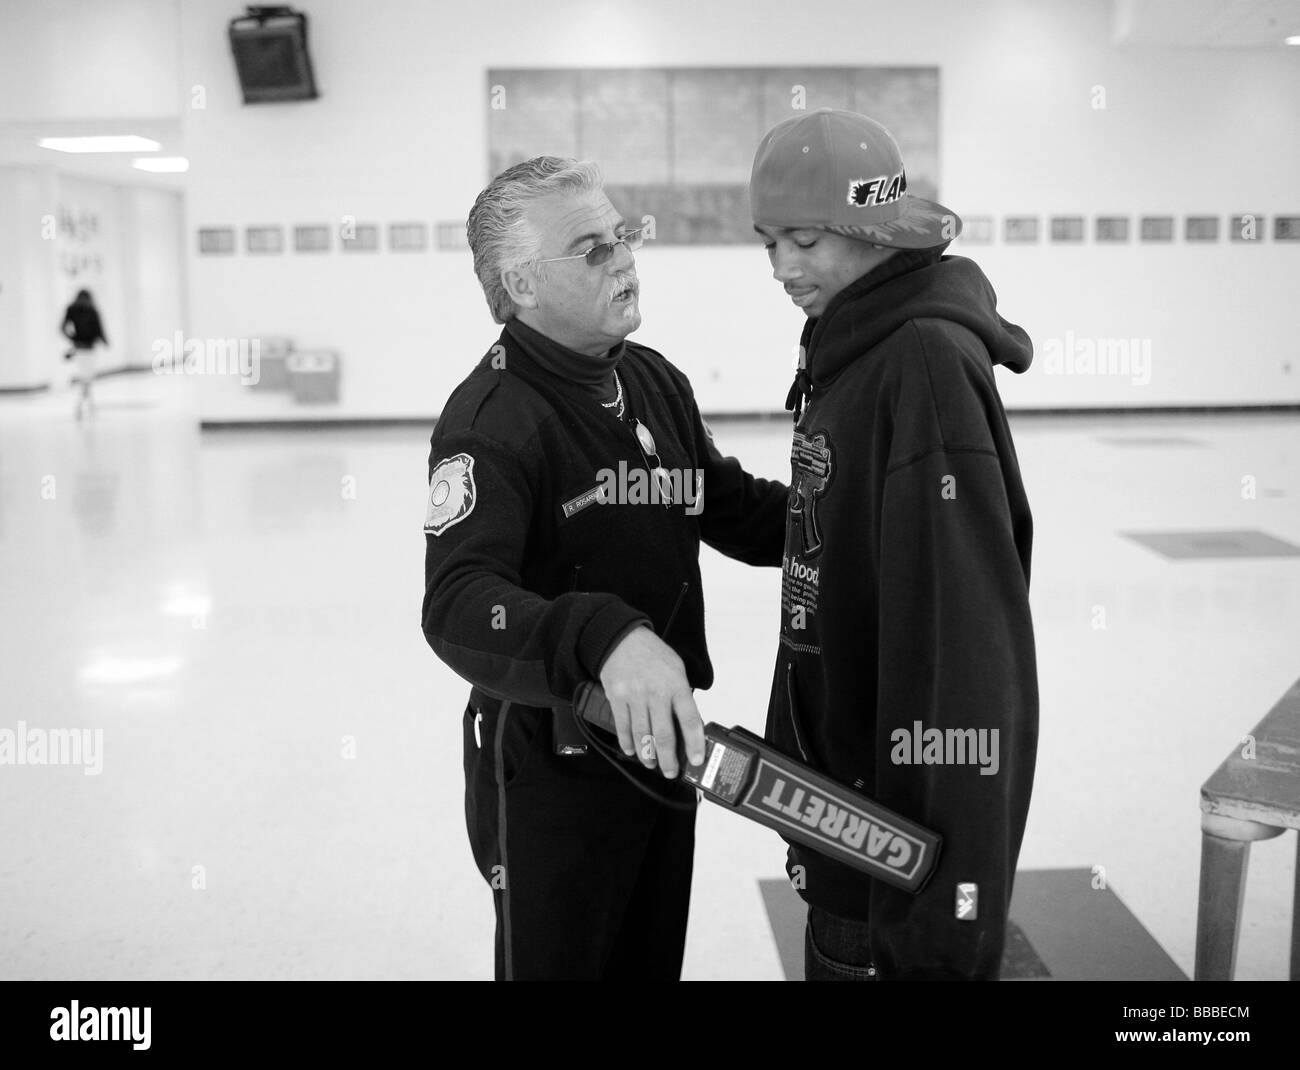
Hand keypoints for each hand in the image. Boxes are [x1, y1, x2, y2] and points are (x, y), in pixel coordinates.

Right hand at [598, 626, 704, 778]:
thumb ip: (682, 697)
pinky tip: (631, 750)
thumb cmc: (652, 655)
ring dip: (647, 755)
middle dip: (668, 759)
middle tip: (670, 772)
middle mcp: (656, 692)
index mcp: (676, 685)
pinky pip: (623, 727)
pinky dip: (627, 742)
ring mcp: (635, 696)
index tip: (696, 760)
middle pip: (664, 734)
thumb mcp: (676, 670)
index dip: (694, 743)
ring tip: (651, 764)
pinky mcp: (617, 698)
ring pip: (642, 735)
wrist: (622, 639)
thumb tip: (688, 726)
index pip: (690, 720)